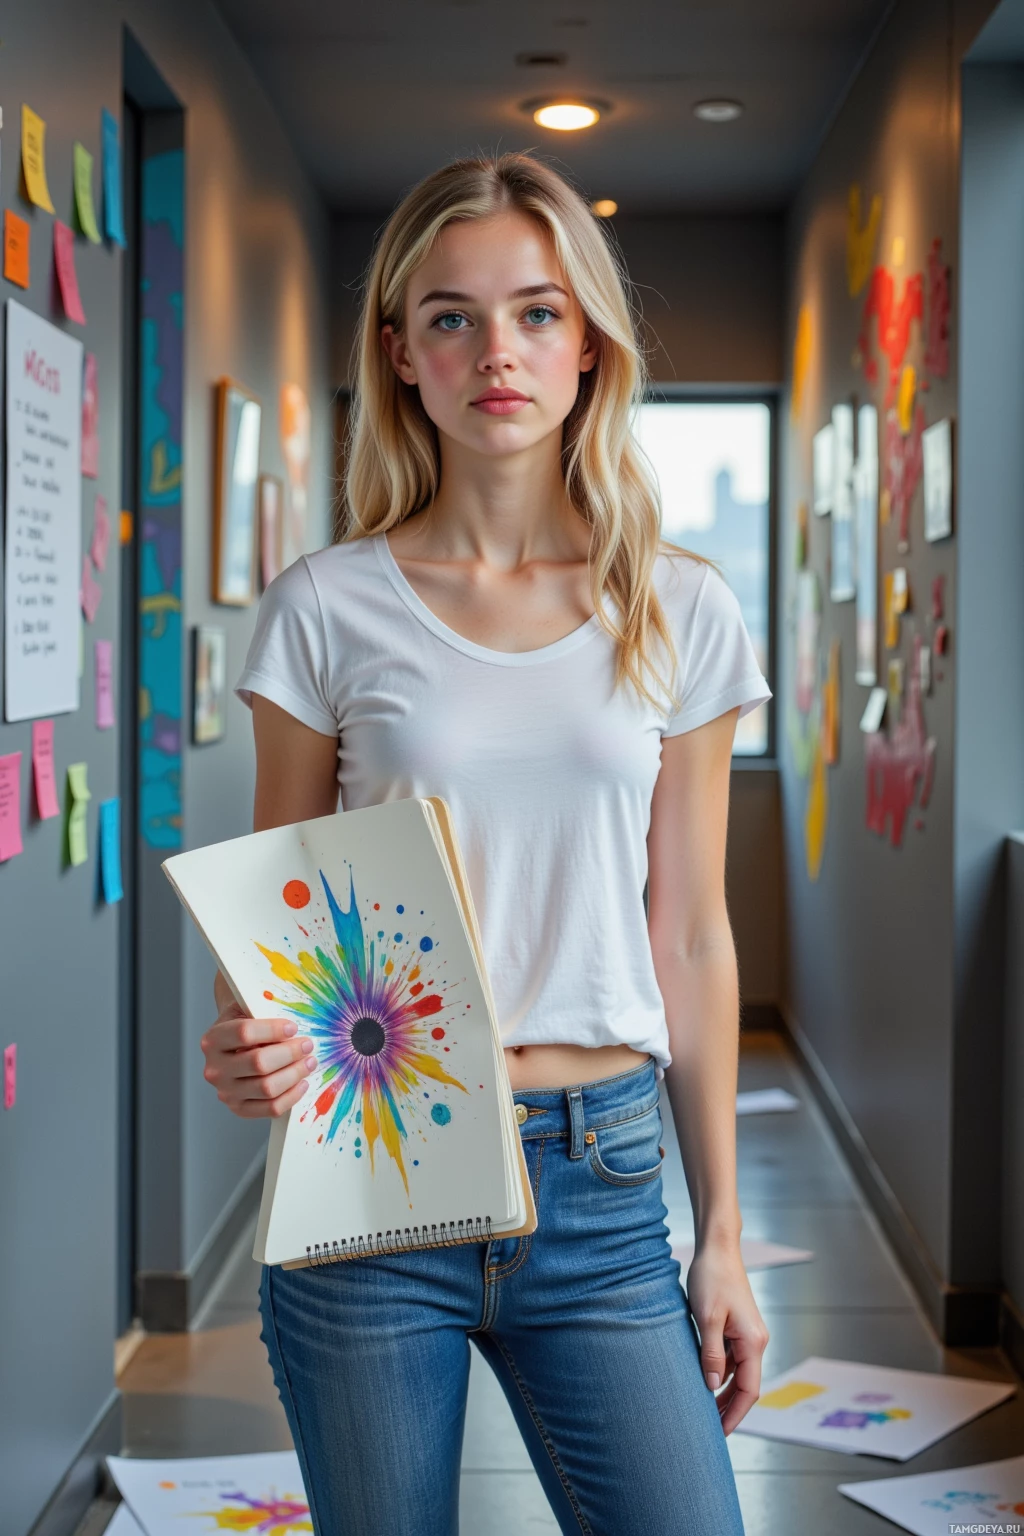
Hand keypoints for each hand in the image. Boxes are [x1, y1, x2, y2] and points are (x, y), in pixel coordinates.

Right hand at [201, 1001, 316, 1119]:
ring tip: (310, 1062)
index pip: (244, 1033)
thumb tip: (294, 1029)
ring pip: (267, 1088)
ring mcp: (225, 1092)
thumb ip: (264, 1013)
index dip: (273, 1030)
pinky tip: (302, 1082)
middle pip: (258, 1063)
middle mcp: (214, 1069)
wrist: (234, 1044)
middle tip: (307, 1045)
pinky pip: (271, 1109)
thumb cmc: (246, 1023)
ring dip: (295, 1074)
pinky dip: (292, 1096)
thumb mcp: (249, 1010)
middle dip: (290, 1053)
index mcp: (213, 1040)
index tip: (293, 1027)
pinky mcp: (239, 1109)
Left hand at [685, 1238, 769, 1434]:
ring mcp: (748, 1334)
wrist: (717, 1248)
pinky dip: (720, 1372)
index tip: (721, 1433)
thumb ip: (710, 1354)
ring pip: (737, 1373)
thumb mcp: (706, 1318)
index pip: (749, 1390)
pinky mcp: (738, 1327)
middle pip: (745, 1385)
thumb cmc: (711, 1278)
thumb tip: (711, 1386)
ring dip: (722, 1391)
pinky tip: (703, 1378)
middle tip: (707, 1427)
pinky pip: (732, 1358)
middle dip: (728, 1407)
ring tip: (702, 1408)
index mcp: (753, 1341)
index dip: (735, 1414)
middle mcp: (756, 1340)